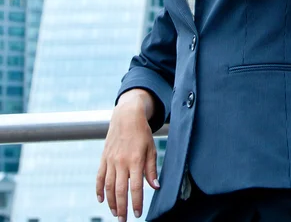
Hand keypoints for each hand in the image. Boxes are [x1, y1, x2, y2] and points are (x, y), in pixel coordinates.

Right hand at [96, 91, 159, 219]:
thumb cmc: (142, 132)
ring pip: (108, 186)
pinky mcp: (103, 157)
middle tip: (123, 220)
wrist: (126, 115)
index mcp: (135, 160)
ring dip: (111, 202)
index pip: (136, 187)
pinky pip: (99, 176)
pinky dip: (99, 190)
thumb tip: (155, 187)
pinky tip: (101, 199)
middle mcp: (121, 161)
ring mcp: (110, 160)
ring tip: (115, 213)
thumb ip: (152, 169)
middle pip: (120, 190)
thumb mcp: (151, 148)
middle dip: (122, 208)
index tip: (138, 214)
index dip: (137, 203)